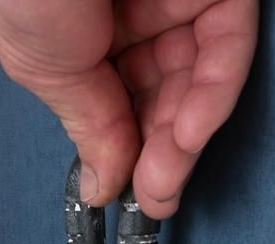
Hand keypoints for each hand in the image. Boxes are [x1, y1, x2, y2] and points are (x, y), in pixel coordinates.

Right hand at [0, 0, 257, 216]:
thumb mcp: (45, 68)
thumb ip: (88, 126)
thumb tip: (101, 184)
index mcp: (92, 34)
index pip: (127, 103)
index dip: (133, 153)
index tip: (136, 195)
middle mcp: (140, 14)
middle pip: (169, 97)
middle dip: (163, 154)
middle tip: (155, 193)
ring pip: (202, 81)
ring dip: (188, 138)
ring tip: (166, 174)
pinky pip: (228, 46)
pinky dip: (213, 96)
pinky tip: (187, 134)